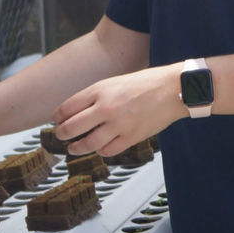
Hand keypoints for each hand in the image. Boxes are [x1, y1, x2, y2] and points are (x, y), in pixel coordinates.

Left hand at [52, 65, 183, 157]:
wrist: (175, 88)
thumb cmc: (149, 82)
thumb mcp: (117, 82)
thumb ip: (97, 95)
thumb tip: (77, 111)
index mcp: (101, 90)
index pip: (66, 108)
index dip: (58, 117)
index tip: (58, 121)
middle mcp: (106, 107)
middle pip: (71, 128)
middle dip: (62, 134)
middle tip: (62, 136)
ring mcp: (119, 124)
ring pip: (87, 144)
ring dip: (77, 148)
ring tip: (75, 148)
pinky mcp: (131, 137)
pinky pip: (107, 150)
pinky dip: (101, 151)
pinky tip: (101, 147)